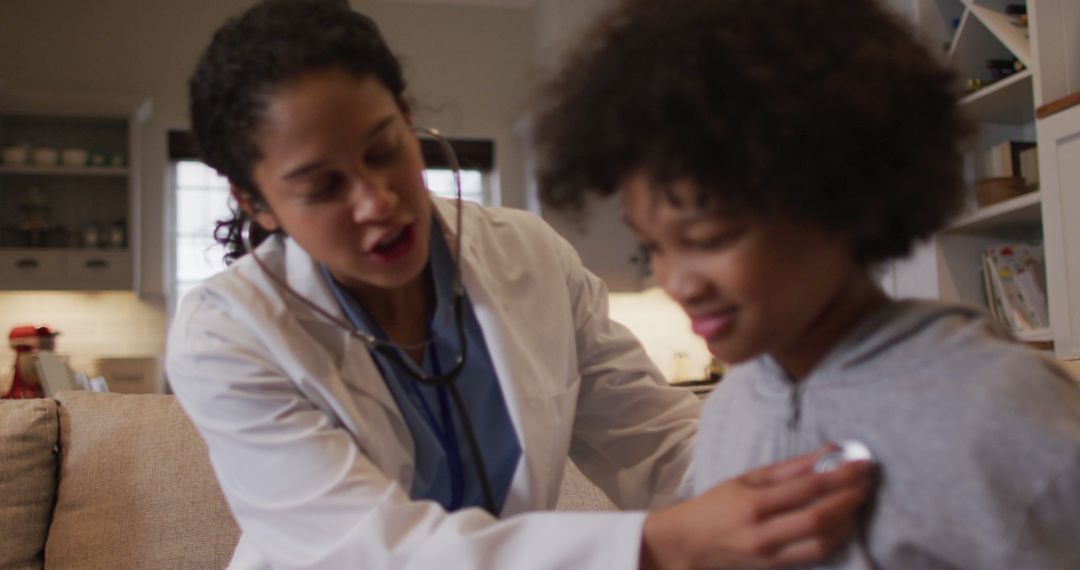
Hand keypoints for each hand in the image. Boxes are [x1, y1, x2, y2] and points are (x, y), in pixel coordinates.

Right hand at [640, 446, 874, 569]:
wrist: (690, 544)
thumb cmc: (717, 505)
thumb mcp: (747, 478)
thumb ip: (790, 468)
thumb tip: (828, 452)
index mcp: (753, 503)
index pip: (806, 488)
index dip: (840, 476)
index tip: (862, 464)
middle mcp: (763, 533)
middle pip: (819, 518)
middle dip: (850, 498)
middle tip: (867, 482)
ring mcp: (771, 555)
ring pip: (823, 541)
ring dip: (848, 520)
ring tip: (858, 499)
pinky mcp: (777, 568)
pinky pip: (816, 555)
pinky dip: (836, 537)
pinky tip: (844, 522)